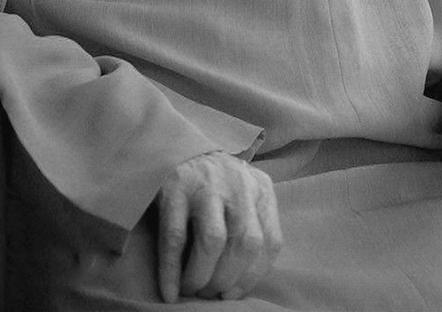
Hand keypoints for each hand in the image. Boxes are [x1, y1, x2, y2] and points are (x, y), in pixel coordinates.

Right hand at [156, 150, 281, 302]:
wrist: (179, 147)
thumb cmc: (216, 183)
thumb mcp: (245, 195)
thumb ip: (253, 226)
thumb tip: (240, 284)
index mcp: (261, 187)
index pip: (271, 241)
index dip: (253, 276)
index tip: (234, 293)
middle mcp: (238, 184)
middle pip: (245, 242)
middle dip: (229, 278)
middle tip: (211, 293)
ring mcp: (206, 185)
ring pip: (214, 240)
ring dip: (203, 275)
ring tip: (193, 289)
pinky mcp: (175, 189)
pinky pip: (175, 238)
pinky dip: (172, 271)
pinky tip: (170, 291)